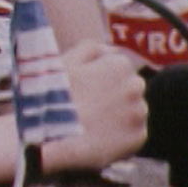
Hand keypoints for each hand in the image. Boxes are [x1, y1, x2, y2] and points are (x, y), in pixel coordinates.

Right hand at [44, 41, 147, 170]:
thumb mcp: (67, 61)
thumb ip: (91, 48)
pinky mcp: (138, 137)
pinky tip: (101, 138)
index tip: (86, 91)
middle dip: (116, 96)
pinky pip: (134, 133)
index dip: (101, 79)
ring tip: (94, 125)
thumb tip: (111, 50)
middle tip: (91, 108)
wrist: (49, 135)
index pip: (120, 68)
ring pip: (133, 111)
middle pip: (130, 89)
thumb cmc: (54, 95)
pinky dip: (121, 136)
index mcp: (120, 65)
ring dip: (120, 116)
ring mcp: (138, 113)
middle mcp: (135, 87)